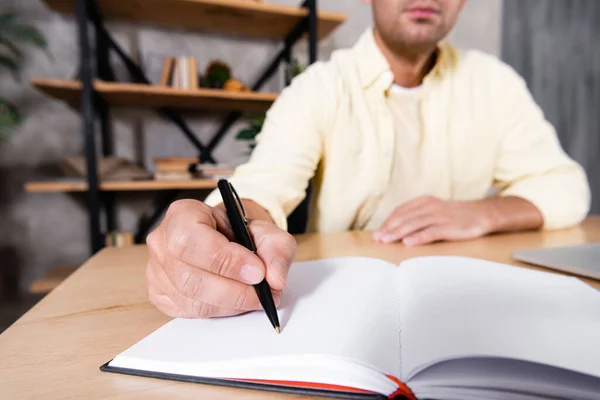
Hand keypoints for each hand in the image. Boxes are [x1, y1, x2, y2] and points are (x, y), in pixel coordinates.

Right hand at [145, 199, 296, 318]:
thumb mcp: (266, 231)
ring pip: (191, 300)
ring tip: (256, 298)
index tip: (257, 271)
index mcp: (182, 214)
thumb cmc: (241, 234)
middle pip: (190, 278)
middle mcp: (162, 242)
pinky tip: (236, 301)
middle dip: (233, 291)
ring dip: (231, 304)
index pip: (192, 241)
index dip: (226, 261)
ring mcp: (156, 271)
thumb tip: (275, 278)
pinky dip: (220, 311)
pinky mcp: (161, 296)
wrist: (228, 241)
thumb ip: (276, 249)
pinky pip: (190, 313)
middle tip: (262, 293)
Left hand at [372, 196, 493, 245]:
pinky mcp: (448, 227)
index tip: (378, 231)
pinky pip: (430, 232)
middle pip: (404, 218)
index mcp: (424, 201)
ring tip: (386, 241)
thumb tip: (398, 227)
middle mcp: (429, 207)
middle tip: (377, 238)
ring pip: (413, 224)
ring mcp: (439, 216)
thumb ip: (418, 215)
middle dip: (389, 228)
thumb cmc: (455, 215)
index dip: (388, 221)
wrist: (481, 214)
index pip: (401, 211)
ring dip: (398, 233)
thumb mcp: (434, 210)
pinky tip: (408, 243)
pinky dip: (418, 237)